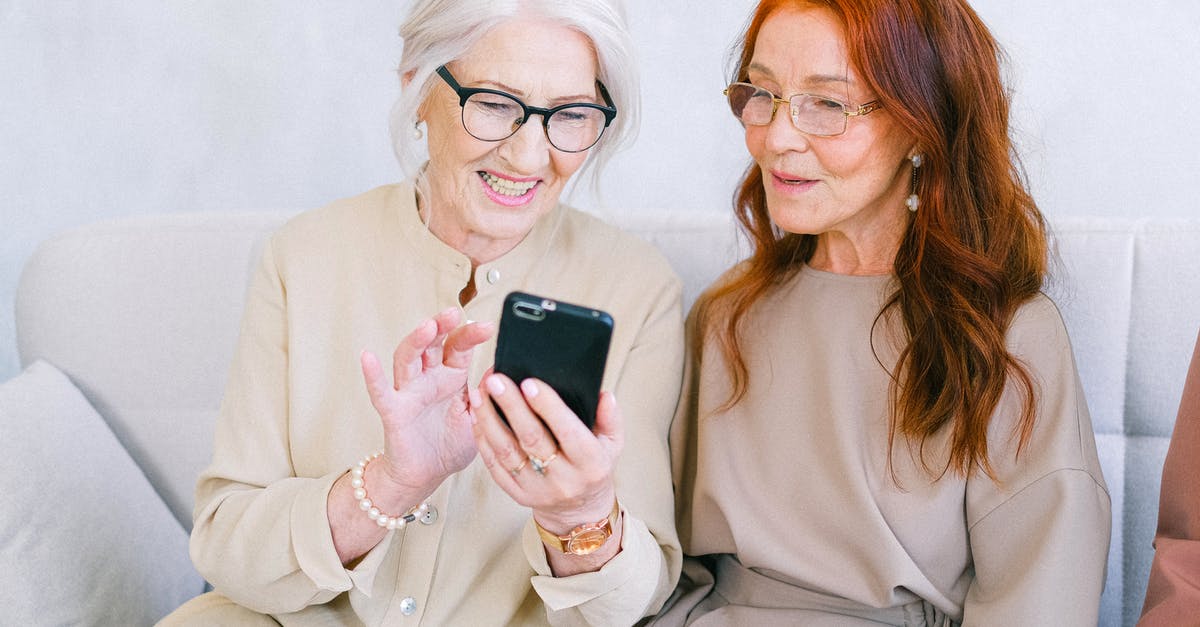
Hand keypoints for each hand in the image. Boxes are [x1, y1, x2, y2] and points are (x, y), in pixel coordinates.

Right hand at [360, 307, 494, 493]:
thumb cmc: (450, 445)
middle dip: (442, 325)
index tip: (488, 327)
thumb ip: (489, 397)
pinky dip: (373, 375)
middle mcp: (429, 378)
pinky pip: (381, 392)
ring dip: (416, 340)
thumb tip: (504, 373)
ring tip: (427, 326)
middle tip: (454, 313)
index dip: (471, 334)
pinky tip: (368, 357)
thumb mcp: (479, 419)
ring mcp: (409, 392)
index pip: (459, 346)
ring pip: (408, 358)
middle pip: (432, 343)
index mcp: (451, 376)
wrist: (427, 476)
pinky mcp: (393, 411)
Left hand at [470, 373, 622, 532]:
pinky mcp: (517, 494)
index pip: (568, 432)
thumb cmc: (593, 467)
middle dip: (512, 406)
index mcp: (590, 464)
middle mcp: (563, 479)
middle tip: (496, 380)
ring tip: (480, 393)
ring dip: (489, 420)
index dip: (548, 407)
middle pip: (532, 439)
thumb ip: (610, 418)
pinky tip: (477, 417)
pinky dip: (483, 440)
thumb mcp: (612, 444)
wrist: (578, 510)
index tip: (530, 383)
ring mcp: (537, 489)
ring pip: (507, 452)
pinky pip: (495, 466)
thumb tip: (603, 395)